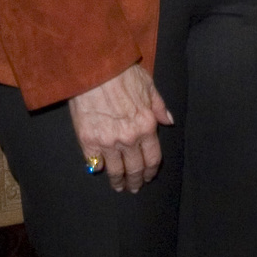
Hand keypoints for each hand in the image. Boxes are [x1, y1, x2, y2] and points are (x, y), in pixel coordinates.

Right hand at [67, 64, 173, 192]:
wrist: (94, 68)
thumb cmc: (123, 73)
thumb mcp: (149, 86)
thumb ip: (159, 107)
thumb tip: (169, 121)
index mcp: (146, 126)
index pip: (153, 158)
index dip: (151, 171)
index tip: (148, 177)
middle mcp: (129, 138)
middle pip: (135, 168)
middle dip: (135, 181)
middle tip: (133, 188)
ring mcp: (108, 142)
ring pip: (115, 170)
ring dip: (118, 181)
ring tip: (118, 186)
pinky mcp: (88, 140)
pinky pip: (94, 162)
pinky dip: (97, 168)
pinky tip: (99, 170)